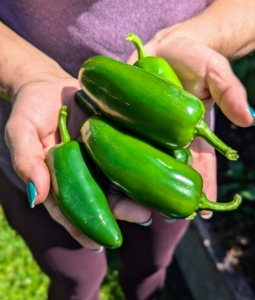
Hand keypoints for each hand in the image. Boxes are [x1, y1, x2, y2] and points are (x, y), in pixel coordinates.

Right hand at [5, 64, 150, 248]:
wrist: (49, 84)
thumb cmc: (31, 108)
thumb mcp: (21, 131)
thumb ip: (26, 162)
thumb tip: (35, 198)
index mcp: (60, 179)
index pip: (69, 210)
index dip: (82, 229)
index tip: (99, 243)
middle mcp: (84, 173)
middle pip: (103, 199)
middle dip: (122, 211)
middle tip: (143, 216)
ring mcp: (101, 158)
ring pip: (120, 182)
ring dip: (139, 194)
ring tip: (158, 202)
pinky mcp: (115, 140)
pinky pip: (129, 155)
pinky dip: (144, 165)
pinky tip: (162, 171)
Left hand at [127, 31, 252, 216]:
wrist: (164, 46)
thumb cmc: (193, 58)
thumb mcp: (214, 71)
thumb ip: (230, 91)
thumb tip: (248, 120)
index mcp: (187, 134)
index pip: (199, 165)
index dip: (203, 187)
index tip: (203, 215)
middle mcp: (162, 138)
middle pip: (163, 171)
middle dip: (162, 195)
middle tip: (158, 216)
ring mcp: (140, 131)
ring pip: (136, 163)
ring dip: (133, 186)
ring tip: (128, 208)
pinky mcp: (119, 119)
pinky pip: (113, 141)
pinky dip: (109, 158)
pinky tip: (103, 176)